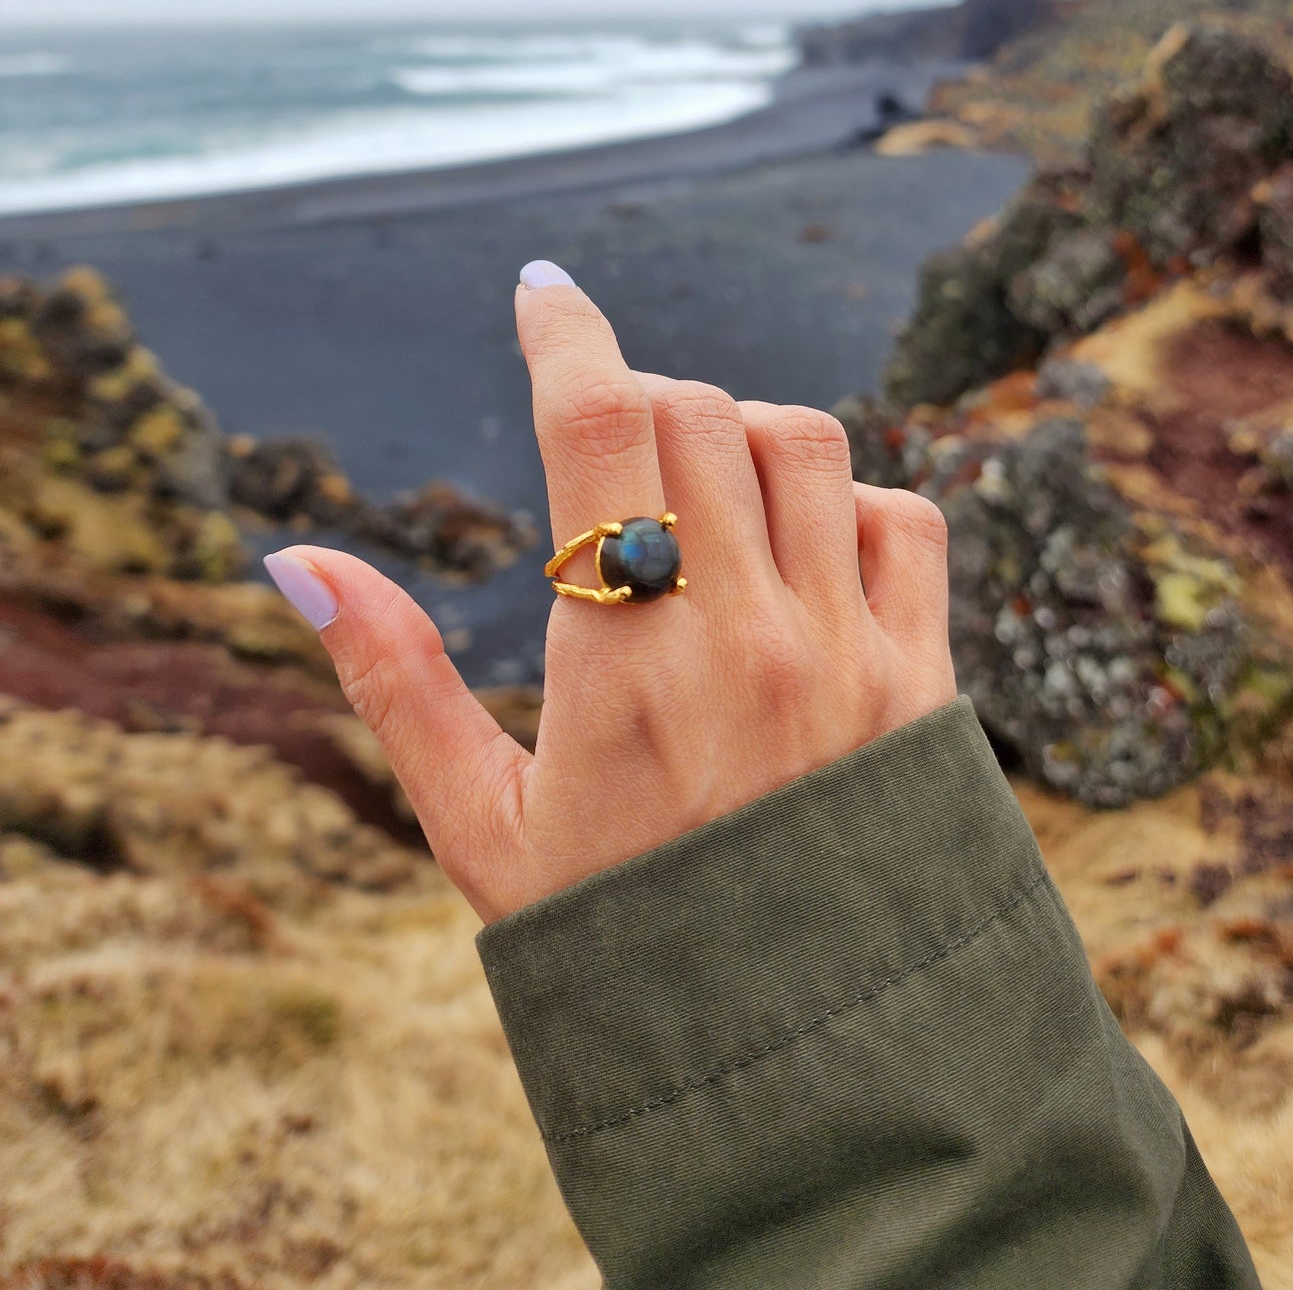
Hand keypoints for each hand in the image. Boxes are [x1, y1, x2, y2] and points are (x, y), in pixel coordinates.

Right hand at [265, 267, 955, 921]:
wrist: (800, 1069)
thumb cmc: (617, 945)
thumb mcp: (479, 829)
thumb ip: (392, 680)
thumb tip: (299, 557)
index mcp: (621, 668)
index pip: (598, 426)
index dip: (565, 331)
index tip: (540, 291)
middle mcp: (747, 640)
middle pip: (695, 411)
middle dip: (635, 399)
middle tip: (605, 462)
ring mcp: (850, 656)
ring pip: (803, 441)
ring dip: (737, 435)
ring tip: (695, 506)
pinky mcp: (925, 683)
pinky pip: (901, 518)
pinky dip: (847, 500)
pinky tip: (798, 557)